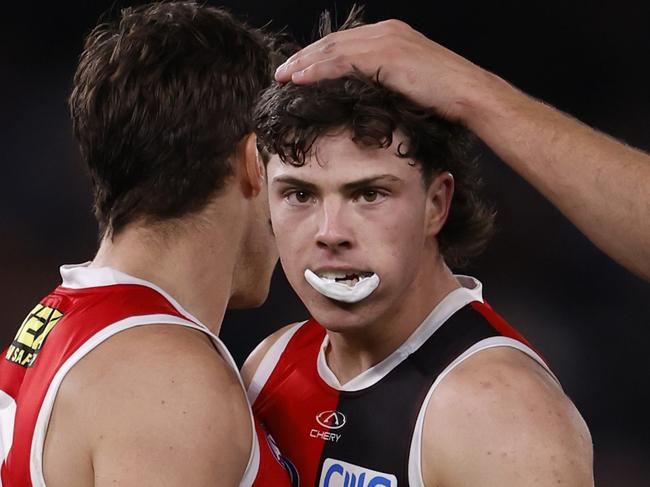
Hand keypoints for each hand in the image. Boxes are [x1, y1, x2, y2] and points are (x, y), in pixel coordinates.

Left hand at [275, 19, 504, 121]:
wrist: (467, 94)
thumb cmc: (442, 97)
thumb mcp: (407, 84)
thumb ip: (384, 81)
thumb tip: (363, 96)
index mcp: (390, 35)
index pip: (344, 42)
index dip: (319, 55)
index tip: (299, 69)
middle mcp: (385, 31)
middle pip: (333, 42)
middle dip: (305, 57)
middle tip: (281, 72)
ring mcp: (385, 40)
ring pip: (333, 49)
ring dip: (305, 63)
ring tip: (283, 76)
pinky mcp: (386, 54)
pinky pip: (342, 60)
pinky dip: (318, 69)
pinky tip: (300, 78)